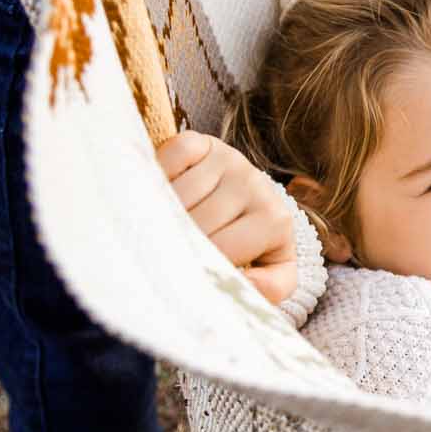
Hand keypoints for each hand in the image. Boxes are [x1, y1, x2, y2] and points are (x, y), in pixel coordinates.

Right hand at [158, 131, 297, 305]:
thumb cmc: (255, 245)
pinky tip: (160, 192)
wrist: (251, 201)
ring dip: (161, 211)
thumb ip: (267, 288)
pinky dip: (159, 173)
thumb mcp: (272, 271)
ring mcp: (229, 159)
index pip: (222, 249)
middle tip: (158, 255)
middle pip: (198, 220)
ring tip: (156, 228)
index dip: (197, 263)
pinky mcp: (204, 142)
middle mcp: (255, 184)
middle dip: (175, 240)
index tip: (181, 274)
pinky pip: (173, 155)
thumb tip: (243, 287)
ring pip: (181, 191)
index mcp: (274, 220)